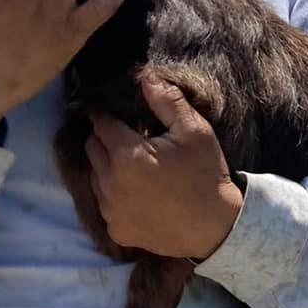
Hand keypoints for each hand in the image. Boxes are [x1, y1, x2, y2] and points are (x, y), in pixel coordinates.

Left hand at [87, 76, 242, 260]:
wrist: (216, 229)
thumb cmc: (206, 176)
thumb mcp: (195, 131)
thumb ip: (167, 101)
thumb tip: (145, 78)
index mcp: (127, 154)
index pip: (100, 123)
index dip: (106, 114)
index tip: (115, 113)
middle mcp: (110, 183)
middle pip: (92, 148)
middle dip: (104, 139)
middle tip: (127, 138)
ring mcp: (111, 210)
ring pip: (94, 176)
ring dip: (106, 167)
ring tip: (131, 166)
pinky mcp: (116, 230)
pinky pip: (104, 204)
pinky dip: (113, 195)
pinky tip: (136, 193)